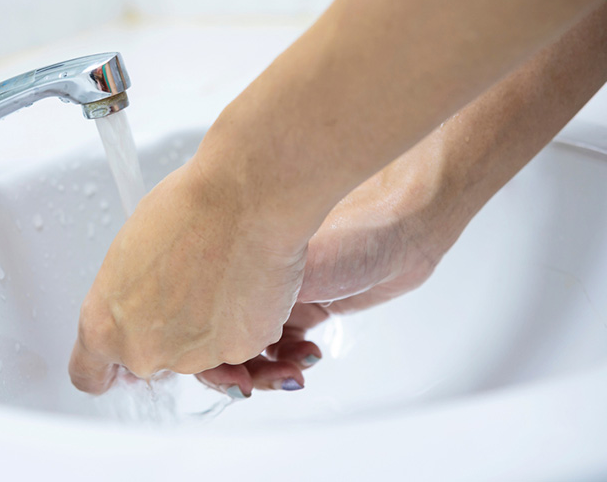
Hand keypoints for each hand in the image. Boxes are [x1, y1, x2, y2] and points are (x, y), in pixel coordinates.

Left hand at [69, 160, 307, 393]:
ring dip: (207, 322)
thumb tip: (142, 293)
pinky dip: (242, 318)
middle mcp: (145, 352)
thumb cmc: (189, 209)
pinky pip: (237, 340)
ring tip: (218, 271)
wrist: (246, 201)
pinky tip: (244, 279)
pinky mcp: (240, 351)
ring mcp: (194, 357)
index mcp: (105, 326)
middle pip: (152, 355)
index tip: (112, 364)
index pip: (88, 374)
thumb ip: (128, 292)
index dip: (105, 367)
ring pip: (198, 348)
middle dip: (168, 328)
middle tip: (185, 282)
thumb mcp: (130, 249)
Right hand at [196, 153, 451, 395]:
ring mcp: (279, 294)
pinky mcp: (308, 305)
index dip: (211, 358)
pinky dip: (293, 358)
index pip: (204, 321)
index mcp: (238, 263)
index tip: (232, 380)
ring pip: (257, 346)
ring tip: (293, 373)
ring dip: (270, 369)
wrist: (404, 223)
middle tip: (257, 386)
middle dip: (240, 369)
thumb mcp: (292, 266)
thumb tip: (217, 340)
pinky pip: (286, 345)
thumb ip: (251, 298)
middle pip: (226, 338)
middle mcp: (253, 278)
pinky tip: (309, 356)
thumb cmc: (351, 230)